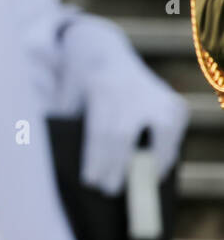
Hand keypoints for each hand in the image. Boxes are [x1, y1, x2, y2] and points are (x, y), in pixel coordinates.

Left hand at [60, 15, 187, 194]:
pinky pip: (174, 129)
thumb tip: (75, 165)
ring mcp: (155, 93)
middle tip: (108, 189)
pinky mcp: (173, 99)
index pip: (101, 130)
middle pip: (126, 134)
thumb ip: (70, 125)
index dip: (98, 159)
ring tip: (142, 182)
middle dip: (117, 165)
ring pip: (160, 130)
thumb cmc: (77, 83)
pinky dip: (167, 151)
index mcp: (100, 87)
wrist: (100, 49)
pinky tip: (156, 168)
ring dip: (152, 160)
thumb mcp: (65, 97)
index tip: (91, 181)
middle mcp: (130, 88)